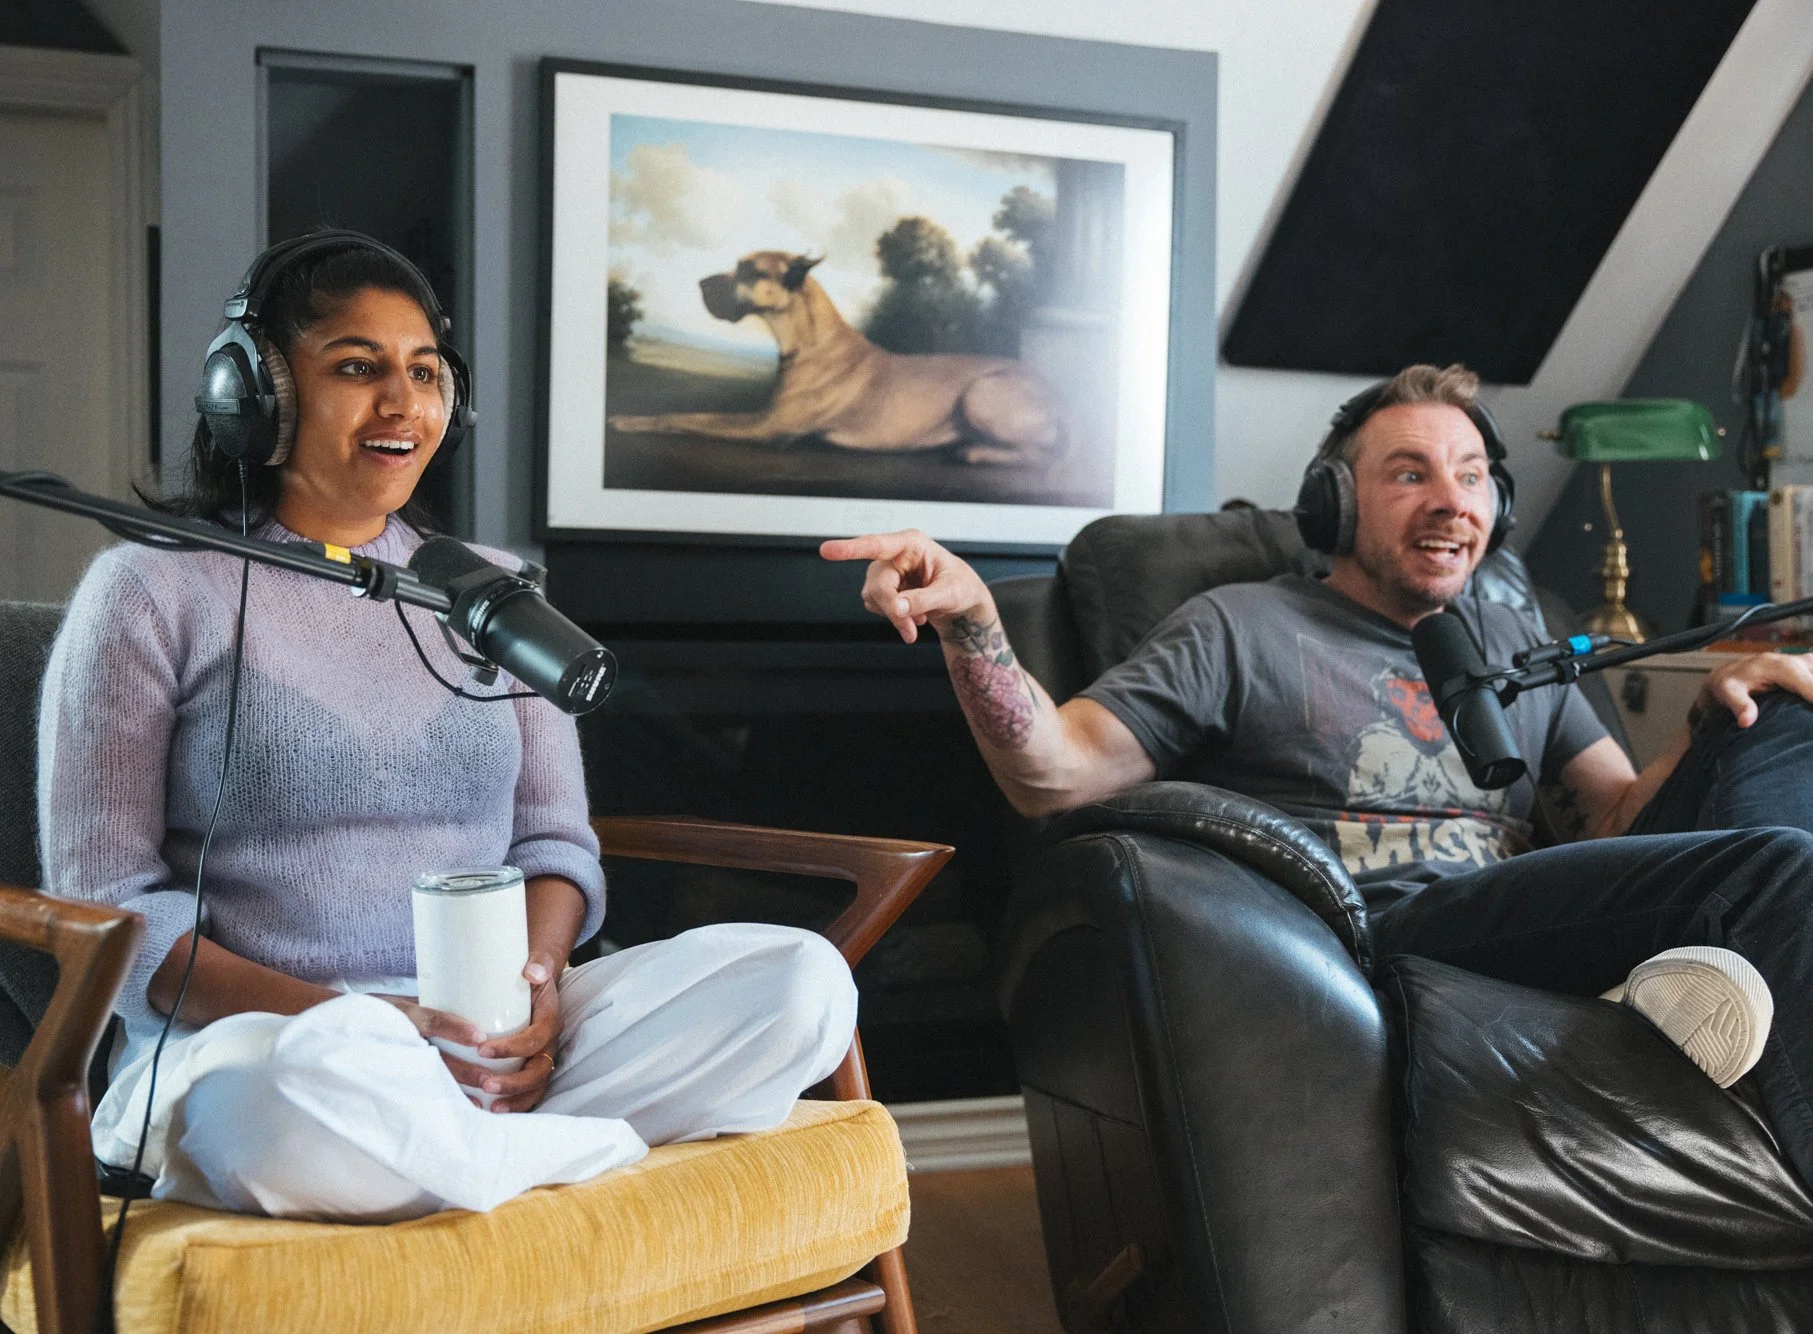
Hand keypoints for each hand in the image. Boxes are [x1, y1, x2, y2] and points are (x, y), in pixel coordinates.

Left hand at [471, 951, 563, 1113]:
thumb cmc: (531, 975)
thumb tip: (531, 972)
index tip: (482, 1049)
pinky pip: (529, 1091)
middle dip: (514, 1082)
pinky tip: (493, 1110)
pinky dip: (516, 1103)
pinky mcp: (532, 1066)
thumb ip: (537, 966)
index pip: (537, 1038)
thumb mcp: (537, 965)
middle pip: (540, 1070)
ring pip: (537, 1086)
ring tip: (491, 1107)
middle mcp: (550, 1042)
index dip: (513, 1048)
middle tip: (485, 1084)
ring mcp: (543, 1057)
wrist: (539, 980)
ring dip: (516, 1099)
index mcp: (550, 1019)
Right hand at [820, 529, 991, 643]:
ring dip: (893, 616)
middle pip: (877, 583)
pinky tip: (912, 618)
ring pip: (872, 597)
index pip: (877, 546)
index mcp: (912, 543)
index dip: (850, 549)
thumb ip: (924, 600)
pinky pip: (875, 606)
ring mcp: (886, 570)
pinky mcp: (882, 587)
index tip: (826, 551)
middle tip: (911, 633)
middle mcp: (894, 553)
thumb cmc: (961, 587)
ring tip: (917, 624)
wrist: (962, 599)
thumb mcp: (950, 594)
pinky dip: (893, 618)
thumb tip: (896, 608)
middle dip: (891, 610)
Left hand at [1693, 652, 1812, 728]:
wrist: (1728, 674)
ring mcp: (1804, 663)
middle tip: (1810, 721)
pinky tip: (1811, 699)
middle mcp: (1795, 661)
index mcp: (1779, 666)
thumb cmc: (1728, 684)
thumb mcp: (1727, 692)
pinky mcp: (1808, 667)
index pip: (1809, 683)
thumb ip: (1739, 704)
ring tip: (1812, 708)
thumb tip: (1746, 721)